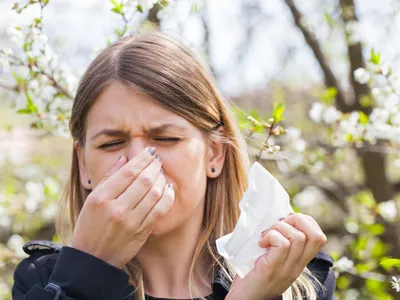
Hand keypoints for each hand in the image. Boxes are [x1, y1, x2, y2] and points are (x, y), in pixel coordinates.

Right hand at [71, 148, 174, 267]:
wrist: (92, 259)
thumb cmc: (90, 226)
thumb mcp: (92, 199)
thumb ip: (108, 177)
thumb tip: (125, 158)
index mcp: (101, 197)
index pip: (128, 171)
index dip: (143, 158)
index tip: (151, 152)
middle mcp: (116, 208)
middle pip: (143, 180)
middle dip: (155, 166)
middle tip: (158, 160)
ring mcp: (130, 221)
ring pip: (154, 193)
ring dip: (162, 180)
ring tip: (161, 173)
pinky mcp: (141, 232)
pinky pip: (160, 210)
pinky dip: (167, 197)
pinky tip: (168, 189)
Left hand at [226, 213, 326, 299]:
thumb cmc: (253, 274)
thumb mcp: (273, 257)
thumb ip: (279, 242)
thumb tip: (276, 215)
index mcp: (300, 261)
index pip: (319, 237)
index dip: (306, 222)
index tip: (285, 222)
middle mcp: (298, 266)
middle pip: (316, 235)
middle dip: (296, 220)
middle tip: (276, 226)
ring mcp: (286, 269)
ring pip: (298, 237)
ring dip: (279, 228)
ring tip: (265, 236)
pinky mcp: (271, 269)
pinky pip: (282, 244)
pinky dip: (271, 236)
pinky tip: (260, 243)